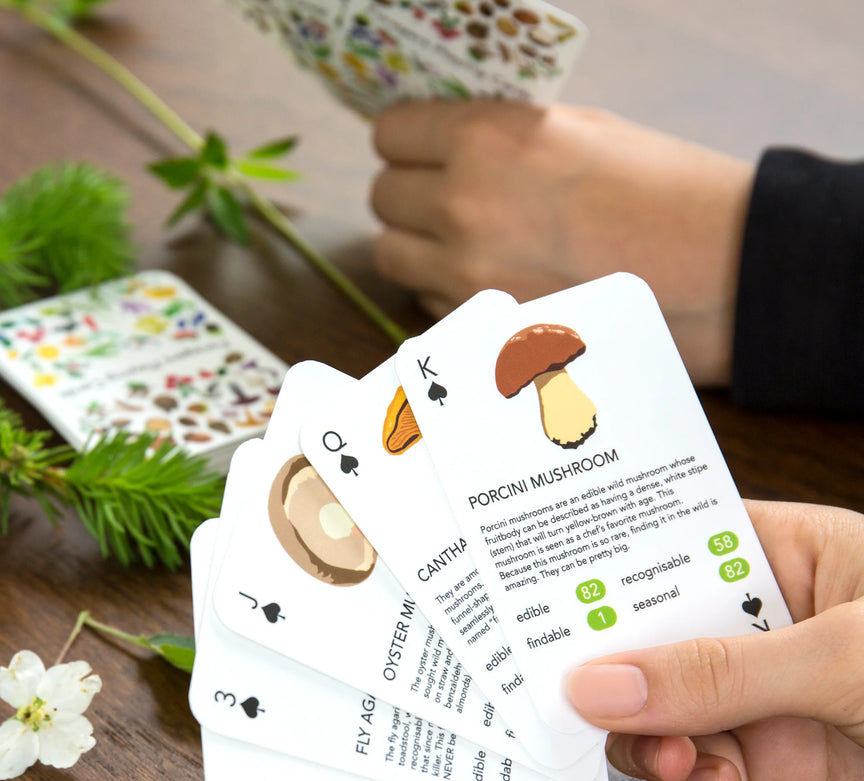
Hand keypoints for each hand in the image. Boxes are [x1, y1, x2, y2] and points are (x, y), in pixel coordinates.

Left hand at [370, 100, 753, 384]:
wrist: (718, 277)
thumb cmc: (665, 193)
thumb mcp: (578, 131)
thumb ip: (501, 138)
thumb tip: (453, 145)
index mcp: (487, 140)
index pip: (391, 134)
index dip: (407, 142)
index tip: (421, 150)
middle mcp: (461, 207)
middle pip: (382, 197)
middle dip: (410, 196)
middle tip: (446, 200)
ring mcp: (464, 276)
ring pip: (392, 255)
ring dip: (418, 248)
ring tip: (467, 246)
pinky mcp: (479, 330)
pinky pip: (426, 305)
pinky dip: (444, 294)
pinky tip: (492, 284)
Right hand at [565, 500, 863, 780]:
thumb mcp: (845, 658)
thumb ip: (720, 670)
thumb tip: (600, 680)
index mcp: (788, 555)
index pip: (672, 544)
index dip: (607, 565)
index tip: (545, 591)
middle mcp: (764, 625)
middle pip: (651, 635)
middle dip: (614, 665)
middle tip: (574, 688)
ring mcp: (761, 700)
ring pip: (657, 708)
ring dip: (643, 733)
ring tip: (662, 752)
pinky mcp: (766, 771)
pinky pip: (690, 770)